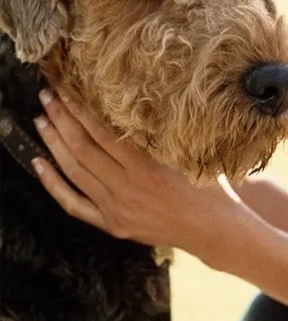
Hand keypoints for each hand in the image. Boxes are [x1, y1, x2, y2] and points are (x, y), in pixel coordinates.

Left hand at [32, 89, 243, 256]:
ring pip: (75, 172)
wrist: (213, 229)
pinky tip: (39, 164)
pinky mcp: (112, 224)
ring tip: (41, 121)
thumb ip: (158, 136)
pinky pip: (74, 203)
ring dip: (54, 144)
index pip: (103, 134)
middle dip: (62, 121)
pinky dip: (54, 184)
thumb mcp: (187, 154)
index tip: (68, 91)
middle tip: (48, 98)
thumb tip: (135, 104)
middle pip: (83, 149)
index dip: (82, 111)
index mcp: (148, 169)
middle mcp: (128, 189)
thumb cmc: (209, 186)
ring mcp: (116, 209)